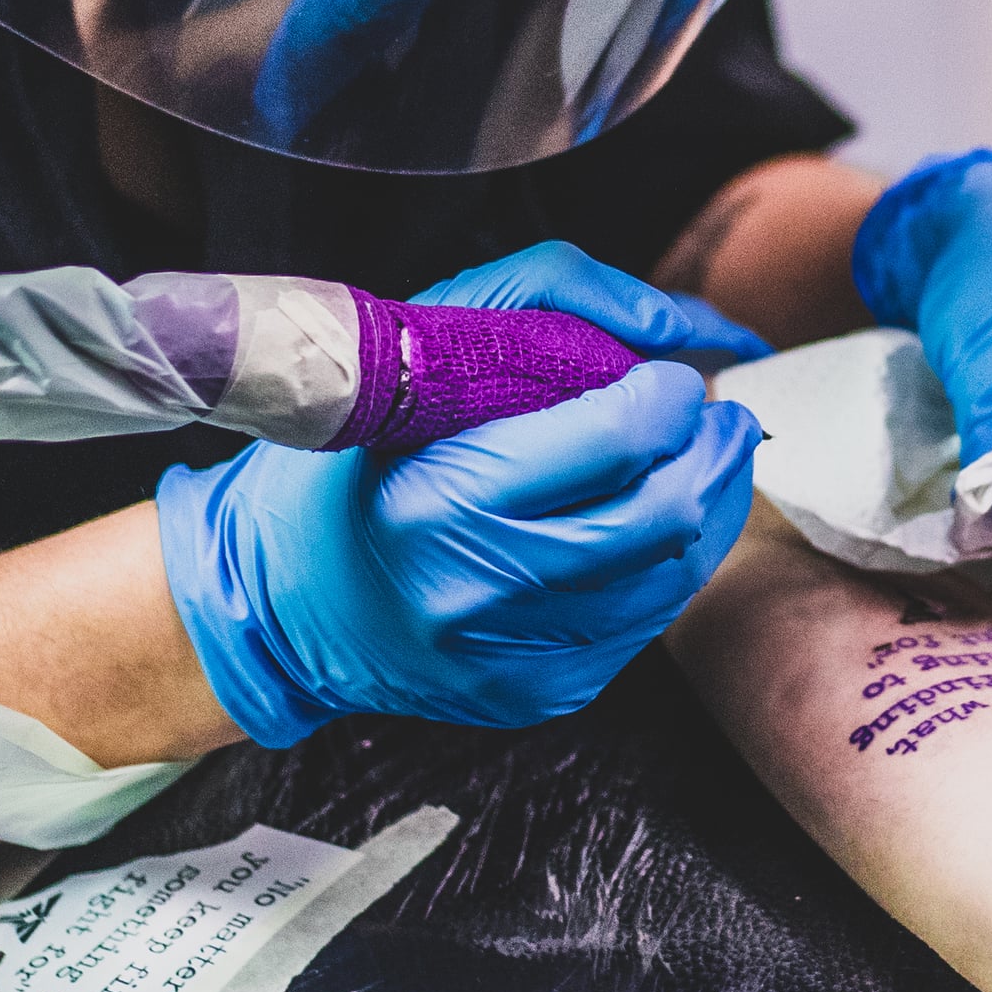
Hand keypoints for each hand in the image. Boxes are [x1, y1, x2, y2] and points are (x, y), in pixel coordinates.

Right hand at [158, 247, 760, 742]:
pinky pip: (646, 626)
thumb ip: (551, 297)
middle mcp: (475, 591)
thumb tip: (682, 325)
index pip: (616, 440)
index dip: (670, 398)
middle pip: (664, 514)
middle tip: (715, 415)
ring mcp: (510, 656)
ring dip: (708, 506)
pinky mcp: (535, 694)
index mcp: (437, 498)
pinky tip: (655, 525)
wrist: (276, 605)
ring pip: (674, 576)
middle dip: (713, 451)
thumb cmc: (345, 462)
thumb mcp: (415, 347)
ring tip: (700, 459)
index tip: (671, 374)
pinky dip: (671, 565)